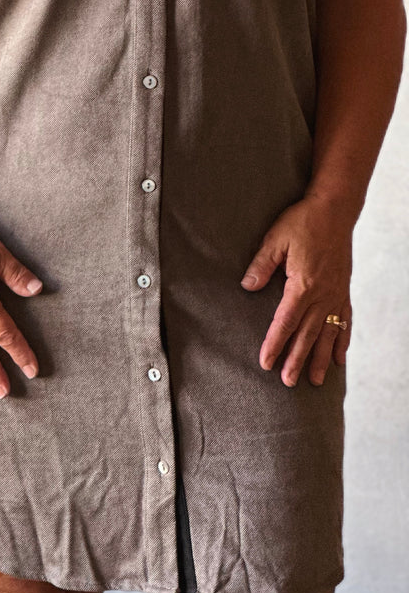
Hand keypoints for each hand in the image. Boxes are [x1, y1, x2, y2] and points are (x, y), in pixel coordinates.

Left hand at [240, 195, 353, 386]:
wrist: (334, 211)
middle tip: (287, 382)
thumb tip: (247, 286)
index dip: (275, 344)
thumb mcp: (275, 240)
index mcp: (303, 285)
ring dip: (320, 359)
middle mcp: (322, 295)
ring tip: (315, 381)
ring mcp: (336, 295)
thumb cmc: (302, 222)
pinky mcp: (344, 291)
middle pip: (307, 335)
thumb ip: (261, 265)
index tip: (266, 362)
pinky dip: (342, 342)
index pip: (285, 322)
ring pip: (327, 334)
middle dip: (296, 360)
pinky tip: (339, 358)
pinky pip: (344, 322)